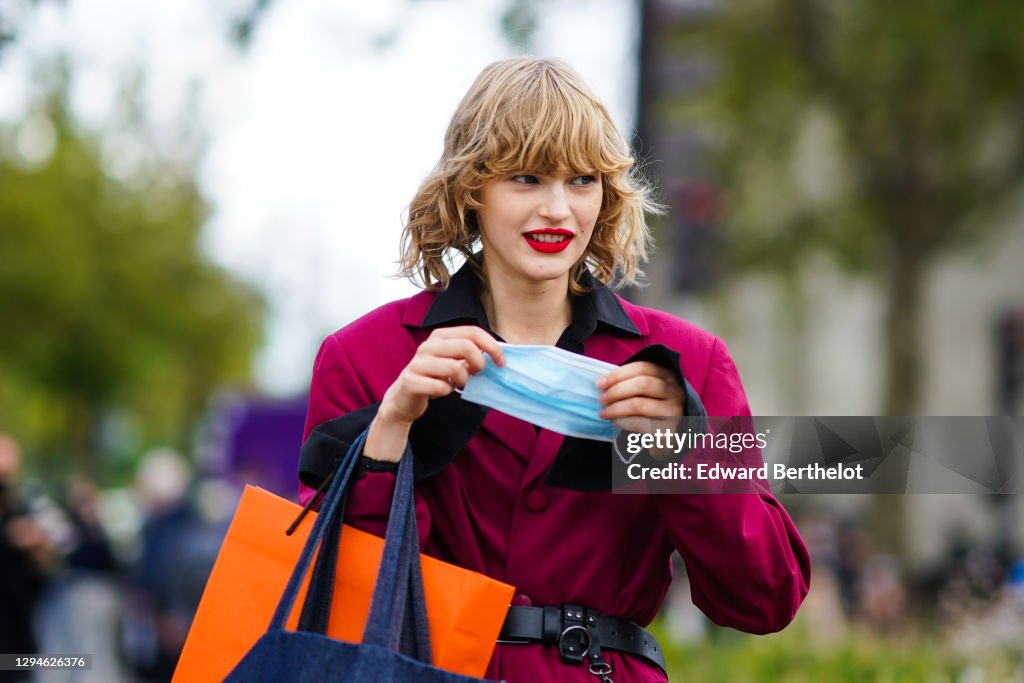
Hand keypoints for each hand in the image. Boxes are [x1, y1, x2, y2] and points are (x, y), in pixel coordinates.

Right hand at [367, 326, 504, 461]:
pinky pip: (441, 386)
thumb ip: (471, 354)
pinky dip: (447, 391)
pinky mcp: (410, 381)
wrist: (404, 398)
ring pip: (455, 367)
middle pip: (466, 346)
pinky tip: (442, 391)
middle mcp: (428, 345)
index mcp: (440, 336)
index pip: (472, 331)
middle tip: (476, 374)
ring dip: (463, 380)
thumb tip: (497, 353)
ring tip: (457, 383)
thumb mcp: (453, 361)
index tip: (501, 362)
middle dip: (479, 363)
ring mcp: (417, 362)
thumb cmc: (434, 378)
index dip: (492, 346)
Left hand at [596, 360, 684, 424]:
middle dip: (616, 390)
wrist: (667, 438)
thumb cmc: (651, 411)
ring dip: (615, 408)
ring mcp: (674, 411)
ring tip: (604, 412)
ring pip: (638, 404)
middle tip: (601, 399)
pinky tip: (615, 422)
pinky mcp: (669, 431)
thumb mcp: (646, 392)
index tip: (600, 383)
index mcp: (669, 376)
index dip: (618, 374)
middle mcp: (676, 391)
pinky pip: (640, 423)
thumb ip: (631, 383)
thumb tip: (604, 382)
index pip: (642, 368)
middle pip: (642, 383)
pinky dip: (622, 422)